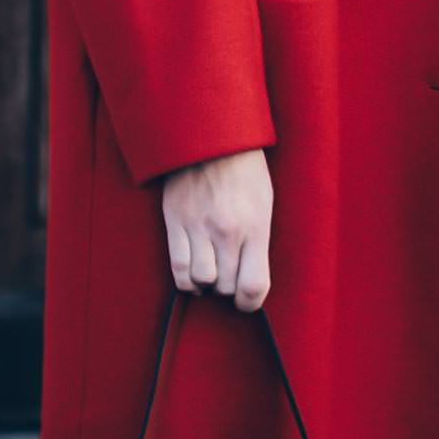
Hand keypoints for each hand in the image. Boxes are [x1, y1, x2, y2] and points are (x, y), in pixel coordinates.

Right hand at [161, 149, 272, 311]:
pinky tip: (192, 275)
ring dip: (206, 284)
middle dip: (228, 289)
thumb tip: (249, 276)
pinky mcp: (174, 221)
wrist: (210, 136)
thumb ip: (258, 240)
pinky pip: (177, 267)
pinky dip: (186, 280)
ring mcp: (197, 227)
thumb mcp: (264, 203)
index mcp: (255, 226)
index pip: (253, 285)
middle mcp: (226, 231)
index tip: (246, 302)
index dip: (250, 303)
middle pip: (226, 286)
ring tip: (211, 272)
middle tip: (229, 278)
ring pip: (200, 281)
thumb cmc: (244, 169)